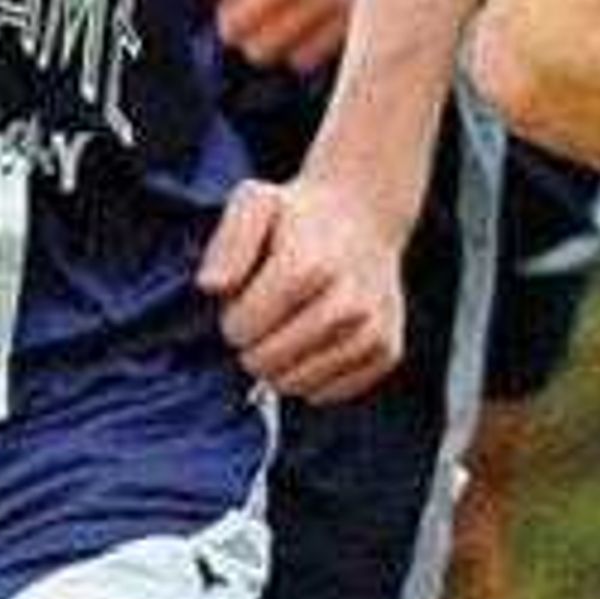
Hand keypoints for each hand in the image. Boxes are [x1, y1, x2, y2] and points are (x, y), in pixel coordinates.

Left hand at [196, 172, 402, 401]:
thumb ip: (228, 242)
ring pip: (298, 384)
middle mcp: (348, 302)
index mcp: (309, 265)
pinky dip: (311, 379)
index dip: (232, 319)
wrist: (364, 215)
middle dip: (253, 346)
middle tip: (265, 317)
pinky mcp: (387, 351)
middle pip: (268, 362)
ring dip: (280, 366)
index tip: (244, 299)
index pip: (243, 328)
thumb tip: (211, 286)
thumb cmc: (297, 216)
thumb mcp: (254, 205)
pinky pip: (330, 393)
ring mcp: (372, 330)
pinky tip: (312, 345)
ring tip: (287, 328)